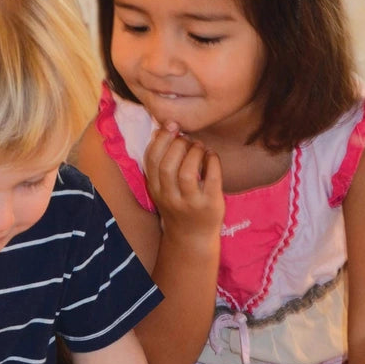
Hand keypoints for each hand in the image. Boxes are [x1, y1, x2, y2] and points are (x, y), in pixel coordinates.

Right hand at [144, 121, 223, 240]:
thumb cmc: (178, 206)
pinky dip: (212, 161)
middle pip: (168, 165)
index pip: (151, 161)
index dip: (160, 139)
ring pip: (187, 172)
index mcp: (156, 190)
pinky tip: (211, 156)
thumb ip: (161, 163)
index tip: (170, 126)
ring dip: (194, 152)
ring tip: (199, 147)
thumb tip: (162, 129)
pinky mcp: (210, 204)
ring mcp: (190, 202)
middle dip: (178, 144)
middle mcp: (170, 197)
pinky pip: (211, 178)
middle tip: (187, 139)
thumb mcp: (162, 189)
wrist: (192, 237)